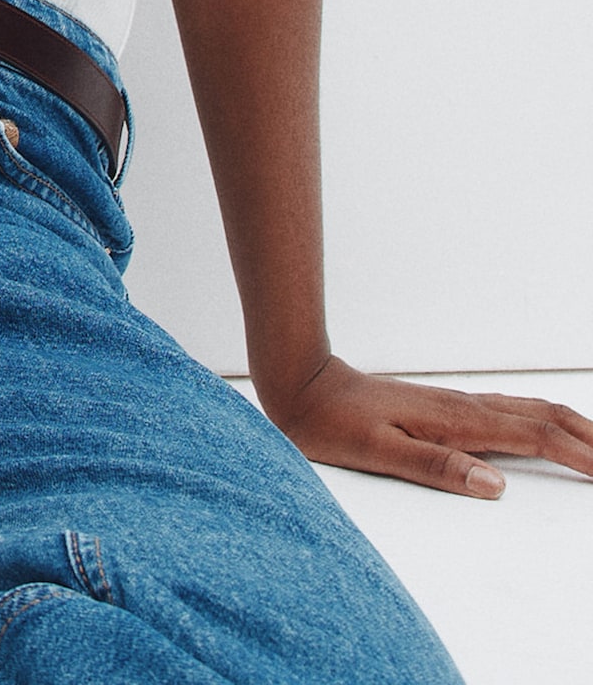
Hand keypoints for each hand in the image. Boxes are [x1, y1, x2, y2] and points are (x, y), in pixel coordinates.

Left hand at [262, 353, 592, 496]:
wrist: (303, 384)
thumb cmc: (333, 423)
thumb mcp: (378, 453)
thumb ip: (436, 466)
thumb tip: (494, 484)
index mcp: (456, 421)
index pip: (534, 435)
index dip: (579, 453)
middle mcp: (463, 407)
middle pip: (543, 414)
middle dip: (588, 435)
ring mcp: (456, 404)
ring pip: (529, 409)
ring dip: (570, 424)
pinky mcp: (446, 407)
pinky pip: (509, 410)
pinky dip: (542, 418)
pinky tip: (545, 426)